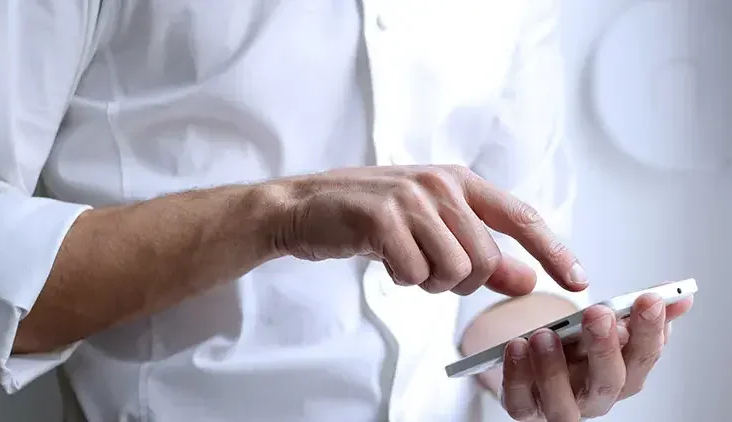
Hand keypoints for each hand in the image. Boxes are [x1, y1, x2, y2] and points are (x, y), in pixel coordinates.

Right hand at [272, 165, 588, 295]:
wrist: (306, 207)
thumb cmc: (372, 217)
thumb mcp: (432, 229)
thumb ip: (482, 253)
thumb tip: (527, 280)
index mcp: (459, 181)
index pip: (521, 217)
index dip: (553, 251)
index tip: (577, 281)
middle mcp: (440, 184)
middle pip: (486, 259)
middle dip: (462, 281)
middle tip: (428, 268)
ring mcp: (411, 198)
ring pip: (454, 271)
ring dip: (429, 281)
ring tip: (405, 261)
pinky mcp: (382, 218)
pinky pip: (415, 274)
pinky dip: (402, 279)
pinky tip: (384, 259)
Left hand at [500, 292, 693, 420]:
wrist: (534, 363)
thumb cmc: (574, 347)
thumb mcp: (605, 324)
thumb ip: (637, 311)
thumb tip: (679, 296)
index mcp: (621, 374)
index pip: (644, 358)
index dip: (650, 331)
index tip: (649, 299)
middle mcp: (594, 396)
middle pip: (608, 383)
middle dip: (605, 348)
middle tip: (598, 314)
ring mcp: (559, 406)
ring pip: (563, 404)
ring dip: (555, 369)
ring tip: (545, 335)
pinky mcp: (525, 408)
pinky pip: (520, 402)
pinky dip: (517, 376)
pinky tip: (516, 347)